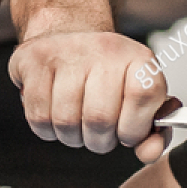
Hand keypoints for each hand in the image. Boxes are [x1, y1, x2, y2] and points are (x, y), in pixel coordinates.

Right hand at [8, 30, 176, 162]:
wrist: (69, 35)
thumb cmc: (106, 75)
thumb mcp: (139, 99)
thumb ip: (152, 132)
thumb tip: (149, 152)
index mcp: (137, 58)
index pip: (143, 96)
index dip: (134, 128)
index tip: (127, 133)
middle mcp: (104, 49)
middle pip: (100, 118)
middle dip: (99, 141)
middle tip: (98, 133)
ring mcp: (66, 51)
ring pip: (66, 122)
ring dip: (71, 137)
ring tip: (76, 124)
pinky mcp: (34, 60)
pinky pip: (39, 116)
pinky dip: (47, 130)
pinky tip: (54, 116)